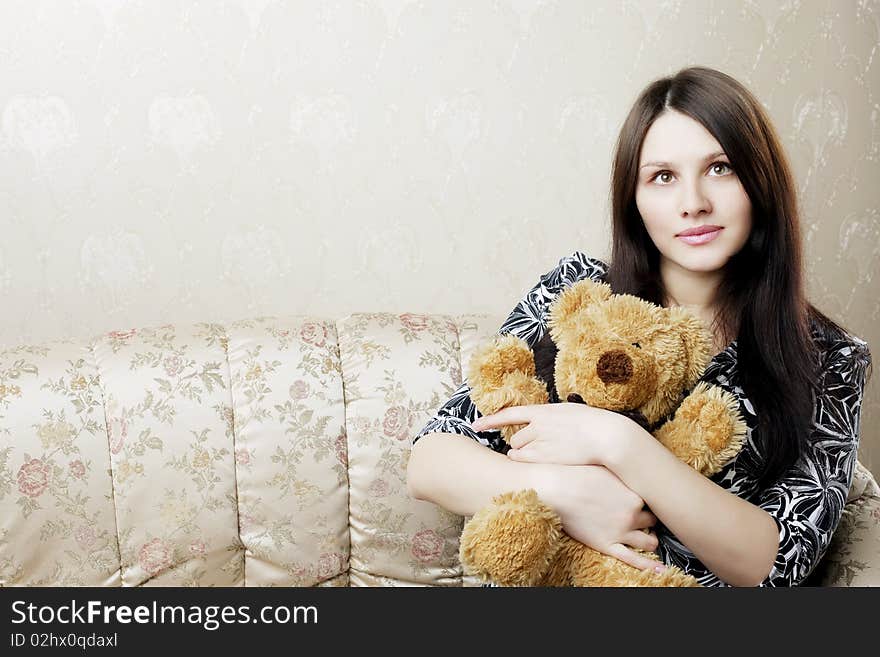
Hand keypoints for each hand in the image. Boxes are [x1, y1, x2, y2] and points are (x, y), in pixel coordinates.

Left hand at [471, 402, 623, 466]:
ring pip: (519, 451)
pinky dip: (525, 464)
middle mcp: (537, 426)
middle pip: (516, 438)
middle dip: (521, 444)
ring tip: (545, 457)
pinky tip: (537, 465)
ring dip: (524, 455)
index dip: (490, 420)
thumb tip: (547, 417)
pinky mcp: (544, 459)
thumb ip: (554, 415)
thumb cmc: (594, 424)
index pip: (509, 414)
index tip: (476, 424)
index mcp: (543, 411)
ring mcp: (540, 443)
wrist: (607, 437)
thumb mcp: (570, 410)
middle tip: (537, 449)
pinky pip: (524, 462)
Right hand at [531, 462, 664, 572]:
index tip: (649, 501)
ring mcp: (621, 531)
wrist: (557, 489)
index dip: (651, 501)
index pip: (655, 500)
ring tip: (646, 538)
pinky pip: (634, 559)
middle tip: (645, 519)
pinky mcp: (608, 544)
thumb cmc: (577, 474)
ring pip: (650, 542)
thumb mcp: (606, 467)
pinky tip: (660, 570)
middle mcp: (632, 514)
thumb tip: (631, 467)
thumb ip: (623, 471)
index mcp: (634, 493)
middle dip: (651, 520)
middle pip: (654, 521)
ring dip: (650, 540)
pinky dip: (649, 566)